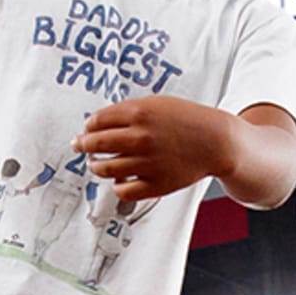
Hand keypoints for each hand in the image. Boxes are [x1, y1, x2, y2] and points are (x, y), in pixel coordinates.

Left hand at [76, 97, 231, 203]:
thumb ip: (127, 111)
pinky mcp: (156, 184)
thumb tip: (97, 123)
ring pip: (104, 169)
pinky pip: (122, 190)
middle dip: (82, 146)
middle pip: (95, 144)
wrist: (215, 141)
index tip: (87, 130)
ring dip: (96, 167)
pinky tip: (119, 180)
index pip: (96, 121)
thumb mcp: (156, 104)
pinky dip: (116, 186)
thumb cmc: (186, 121)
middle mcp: (141, 138)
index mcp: (139, 114)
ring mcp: (147, 162)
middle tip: (80, 147)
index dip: (88, 127)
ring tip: (97, 165)